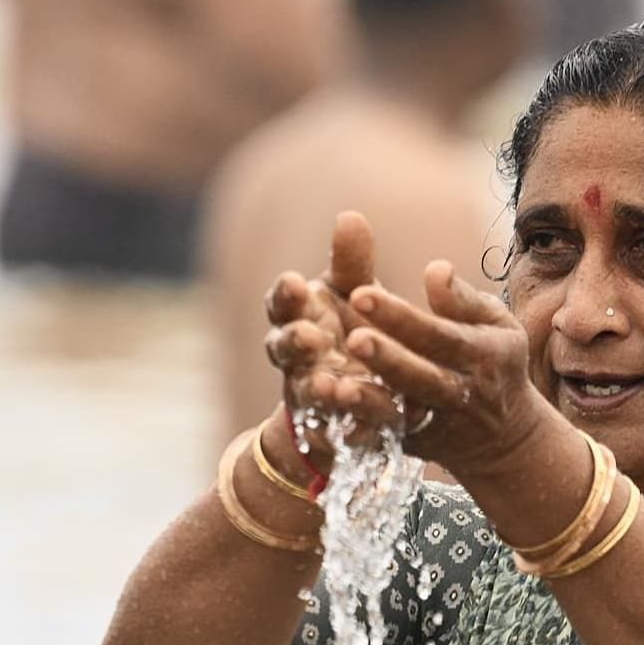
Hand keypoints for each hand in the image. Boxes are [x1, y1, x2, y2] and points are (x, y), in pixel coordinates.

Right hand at [263, 213, 393, 460]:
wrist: (358, 394)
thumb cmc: (352, 330)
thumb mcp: (354, 295)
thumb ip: (352, 263)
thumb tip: (350, 215)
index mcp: (298, 317)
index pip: (281, 304)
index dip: (284, 297)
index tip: (294, 283)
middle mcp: (297, 358)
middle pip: (283, 349)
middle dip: (294, 342)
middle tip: (310, 336)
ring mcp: (312, 394)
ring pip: (306, 391)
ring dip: (315, 387)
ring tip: (327, 385)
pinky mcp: (334, 428)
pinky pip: (338, 429)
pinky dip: (347, 426)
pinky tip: (362, 426)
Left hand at [342, 261, 558, 478]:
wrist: (504, 435)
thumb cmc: (494, 360)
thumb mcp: (495, 324)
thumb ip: (462, 299)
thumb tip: (435, 269)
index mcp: (483, 355)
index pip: (439, 334)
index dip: (401, 317)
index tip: (360, 294)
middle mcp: (462, 393)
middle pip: (421, 376)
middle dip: (387, 359)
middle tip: (352, 338)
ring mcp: (438, 424)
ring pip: (401, 414)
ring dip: (368, 402)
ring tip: (334, 386)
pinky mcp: (415, 444)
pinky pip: (384, 438)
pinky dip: (359, 429)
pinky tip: (331, 413)